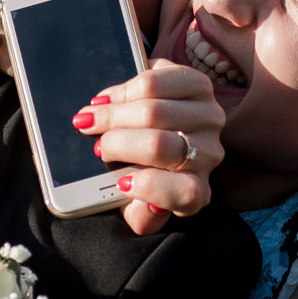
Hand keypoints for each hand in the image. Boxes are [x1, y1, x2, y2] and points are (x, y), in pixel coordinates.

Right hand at [70, 61, 224, 235]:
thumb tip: (135, 198)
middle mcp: (209, 155)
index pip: (186, 193)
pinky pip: (156, 82)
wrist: (165, 133)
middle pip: (159, 146)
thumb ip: (140, 216)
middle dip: (115, 141)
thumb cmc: (147, 173)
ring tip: (93, 115)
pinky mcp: (199, 86)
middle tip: (88, 136)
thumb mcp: (139, 205)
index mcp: (196, 192)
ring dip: (113, 112)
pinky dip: (125, 89)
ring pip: (154, 110)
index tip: (121, 183)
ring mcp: (208, 118)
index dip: (150, 188)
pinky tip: (110, 99)